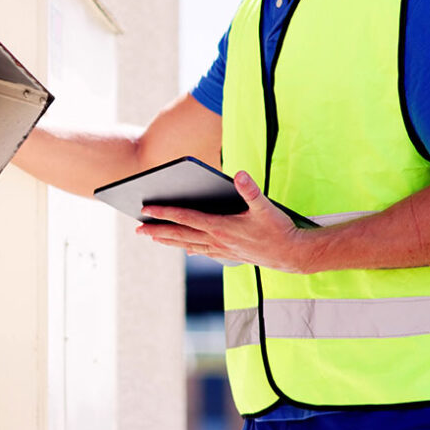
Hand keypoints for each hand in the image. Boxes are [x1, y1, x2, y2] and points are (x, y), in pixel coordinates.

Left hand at [137, 170, 308, 271]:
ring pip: (188, 245)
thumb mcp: (266, 207)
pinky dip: (190, 248)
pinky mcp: (229, 255)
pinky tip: (186, 248)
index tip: (146, 210)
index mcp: (222, 227)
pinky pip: (203, 251)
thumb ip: (250, 190)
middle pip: (180, 235)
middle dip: (157, 231)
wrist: (292, 255)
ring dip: (169, 241)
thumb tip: (238, 174)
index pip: (186, 218)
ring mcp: (222, 250)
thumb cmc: (279, 230)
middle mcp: (217, 241)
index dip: (165, 213)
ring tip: (152, 237)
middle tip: (137, 230)